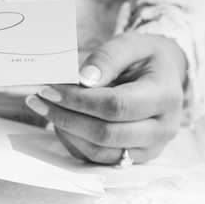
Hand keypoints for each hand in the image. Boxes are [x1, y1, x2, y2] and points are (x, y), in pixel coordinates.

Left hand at [24, 33, 186, 164]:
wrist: (163, 77)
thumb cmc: (144, 59)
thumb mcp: (131, 44)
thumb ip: (108, 57)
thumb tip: (84, 80)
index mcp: (166, 97)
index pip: (116, 106)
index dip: (79, 100)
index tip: (50, 89)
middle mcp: (162, 129)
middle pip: (106, 134)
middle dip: (67, 117)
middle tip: (39, 99)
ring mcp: (149, 149)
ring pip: (99, 152)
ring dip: (66, 132)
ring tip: (46, 109)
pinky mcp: (134, 159)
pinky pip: (97, 159)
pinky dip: (73, 142)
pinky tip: (60, 122)